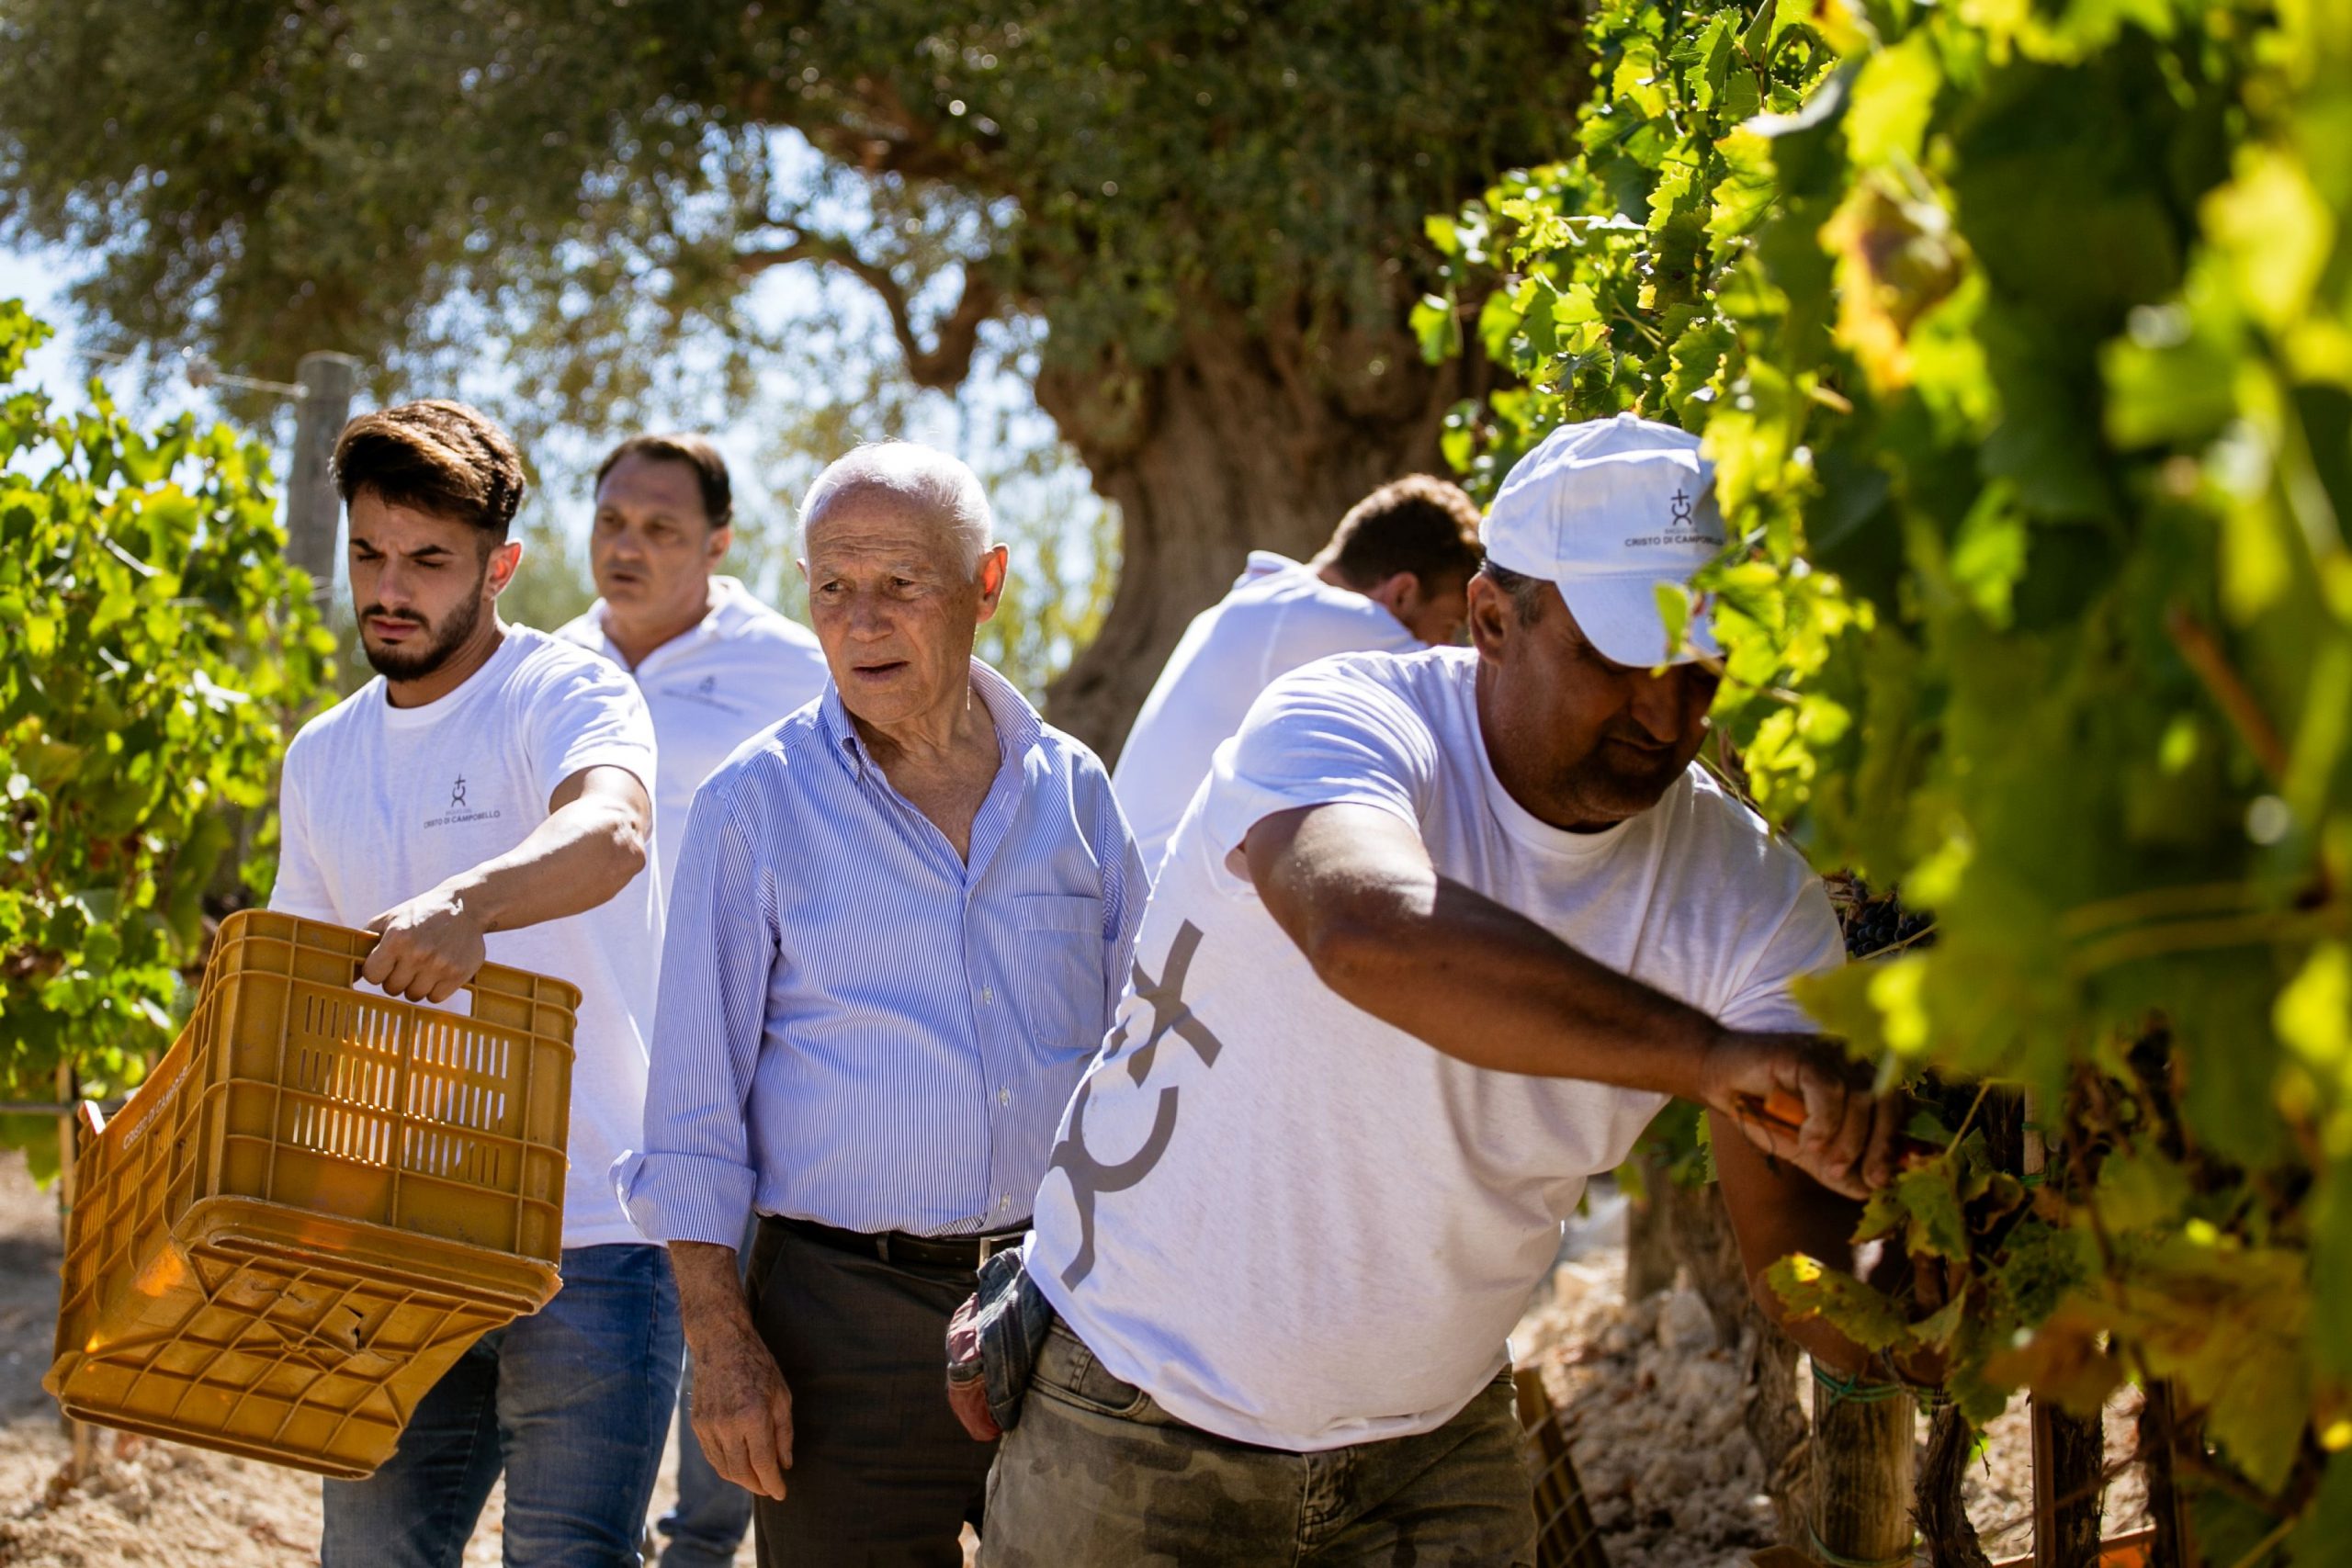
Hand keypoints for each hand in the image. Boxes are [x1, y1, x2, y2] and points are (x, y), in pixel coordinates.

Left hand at [362, 886, 485, 1002]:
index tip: (387, 960)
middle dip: (397, 977)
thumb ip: (365, 943)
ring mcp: (440, 965)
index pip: (372, 975)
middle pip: (392, 988)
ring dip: (416, 984)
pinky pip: (435, 998)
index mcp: (397, 938)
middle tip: (409, 960)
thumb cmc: (419, 914)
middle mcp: (418, 952)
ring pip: (414, 995)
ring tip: (425, 964)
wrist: (463, 906)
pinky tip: (439, 970)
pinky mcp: (458, 974)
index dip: (378, 969)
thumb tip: (347, 974)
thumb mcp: (389, 920)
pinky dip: (436, 989)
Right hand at [687, 1313, 795, 1499]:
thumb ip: (784, 1433)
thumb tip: (785, 1464)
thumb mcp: (781, 1394)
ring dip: (741, 1479)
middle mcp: (727, 1425)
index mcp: (753, 1416)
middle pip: (741, 1472)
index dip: (773, 1483)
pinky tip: (739, 1464)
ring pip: (724, 1468)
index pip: (763, 1463)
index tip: (781, 1493)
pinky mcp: (697, 1424)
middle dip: (758, 1486)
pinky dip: (726, 1466)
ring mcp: (708, 1426)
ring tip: (757, 1479)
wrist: (720, 1343)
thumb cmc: (757, 1365)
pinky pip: (712, 1456)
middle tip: (770, 1488)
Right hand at [1697, 1029, 1901, 1199]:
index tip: (1884, 1179)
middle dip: (1880, 1146)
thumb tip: (1867, 1192)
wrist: (1715, 1077)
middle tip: (1871, 1180)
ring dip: (1848, 1140)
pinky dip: (1823, 1122)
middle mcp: (1849, 1062)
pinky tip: (1807, 1142)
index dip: (1896, 1143)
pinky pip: (1829, 1090)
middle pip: (1886, 1102)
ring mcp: (1827, 1054)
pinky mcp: (1804, 1053)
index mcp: (1857, 1080)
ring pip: (1860, 1098)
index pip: (1895, 1108)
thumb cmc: (1761, 1109)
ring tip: (1828, 1166)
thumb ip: (1833, 1166)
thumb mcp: (1804, 1147)